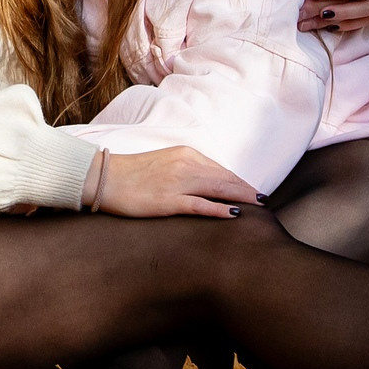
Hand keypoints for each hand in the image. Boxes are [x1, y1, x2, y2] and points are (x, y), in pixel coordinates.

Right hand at [98, 146, 262, 218]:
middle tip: (263, 201)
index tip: (251, 191)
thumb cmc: (131, 173)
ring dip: (241, 197)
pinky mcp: (168, 200)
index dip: (238, 181)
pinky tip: (233, 214)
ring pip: (218, 189)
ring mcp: (178, 182)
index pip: (220, 169)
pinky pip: (200, 204)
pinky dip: (220, 209)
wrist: (104, 178)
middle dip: (246, 190)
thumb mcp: (163, 163)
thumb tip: (204, 183)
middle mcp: (185, 164)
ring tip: (258, 207)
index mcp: (185, 153)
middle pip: (225, 178)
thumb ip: (184, 170)